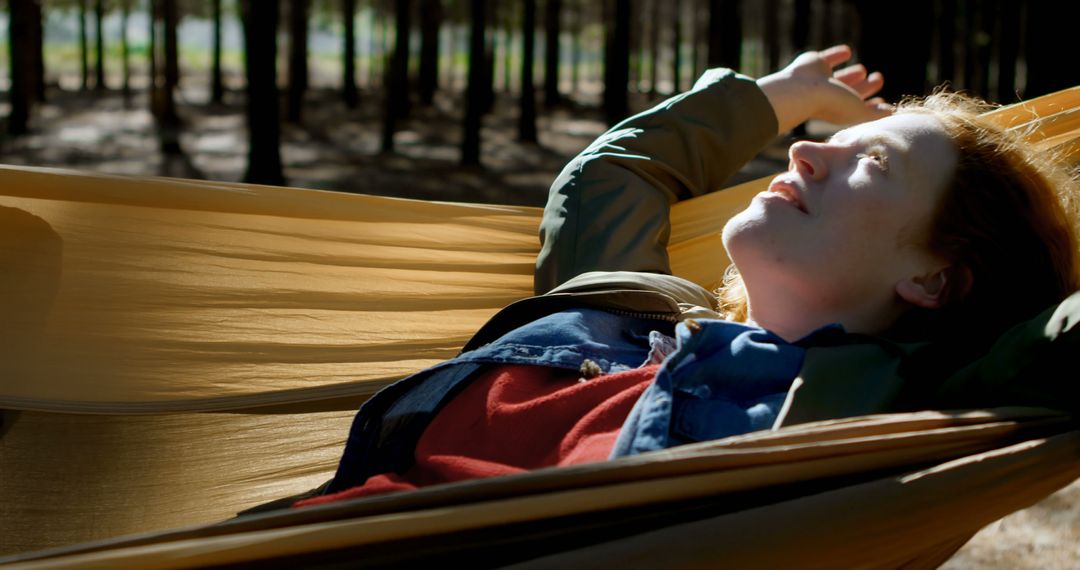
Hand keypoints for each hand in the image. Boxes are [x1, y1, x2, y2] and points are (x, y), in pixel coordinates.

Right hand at [756, 44, 892, 133]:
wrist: (801, 90)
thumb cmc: (831, 104)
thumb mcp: (859, 112)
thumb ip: (876, 114)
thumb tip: (892, 112)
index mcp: (840, 109)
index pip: (859, 107)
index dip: (871, 105)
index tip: (882, 101)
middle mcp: (830, 95)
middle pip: (851, 91)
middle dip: (865, 87)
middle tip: (878, 79)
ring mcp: (820, 79)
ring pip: (839, 77)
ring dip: (851, 75)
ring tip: (862, 70)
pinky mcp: (813, 63)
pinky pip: (828, 57)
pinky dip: (837, 54)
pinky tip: (847, 51)